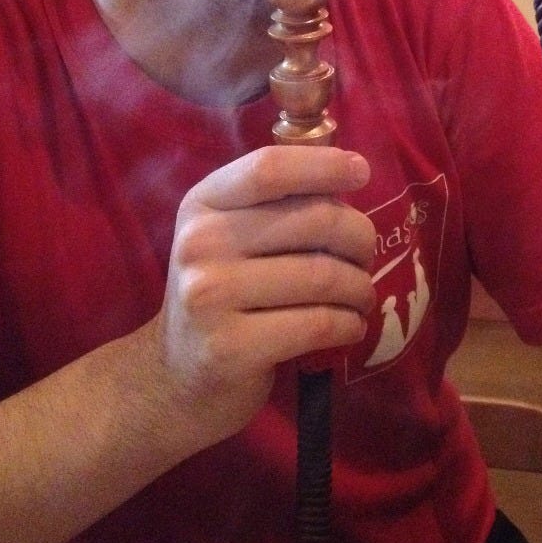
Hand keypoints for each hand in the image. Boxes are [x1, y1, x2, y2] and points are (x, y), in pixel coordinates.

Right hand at [150, 145, 374, 443]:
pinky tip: (350, 327)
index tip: (362, 171)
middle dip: (359, 237)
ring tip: (361, 296)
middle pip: (313, 219)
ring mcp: (210, 296)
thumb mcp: (231, 237)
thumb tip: (351, 171)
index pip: (269, 168)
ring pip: (323, 275)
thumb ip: (276, 204)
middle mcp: (200, 244)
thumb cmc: (222, 294)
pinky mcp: (230, 348)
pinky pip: (318, 324)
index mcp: (202, 204)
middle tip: (366, 257)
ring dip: (360, 287)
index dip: (324, 164)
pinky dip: (349, 324)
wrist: (175, 378)